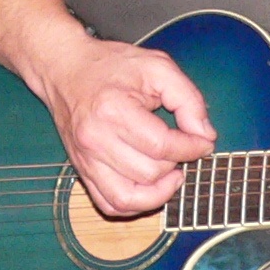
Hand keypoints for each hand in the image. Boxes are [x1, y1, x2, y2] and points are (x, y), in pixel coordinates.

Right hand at [33, 36, 216, 217]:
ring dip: (158, 192)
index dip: (191, 148)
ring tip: (172, 174)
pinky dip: (134, 205)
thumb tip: (205, 135)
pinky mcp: (81, 170)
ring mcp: (85, 159)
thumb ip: (187, 98)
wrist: (65, 68)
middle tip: (182, 148)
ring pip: (128, 198)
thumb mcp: (157, 66)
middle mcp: (95, 140)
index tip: (203, 142)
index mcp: (113, 110)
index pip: (161, 146)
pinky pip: (109, 204)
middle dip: (176, 163)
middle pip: (149, 172)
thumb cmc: (111, 65)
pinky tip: (149, 187)